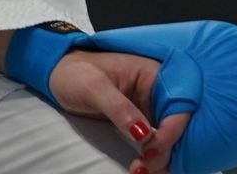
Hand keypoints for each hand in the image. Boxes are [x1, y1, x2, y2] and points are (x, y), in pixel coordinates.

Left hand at [48, 49, 190, 173]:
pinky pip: (157, 143)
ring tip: (139, 170)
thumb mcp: (92, 87)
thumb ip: (118, 108)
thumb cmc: (74, 73)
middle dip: (165, 149)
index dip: (171, 131)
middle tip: (143, 165)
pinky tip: (142, 168)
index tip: (150, 150)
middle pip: (177, 126)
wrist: (58, 77)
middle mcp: (158, 92)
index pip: (178, 106)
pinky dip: (154, 158)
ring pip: (169, 138)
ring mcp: (152, 108)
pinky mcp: (143, 123)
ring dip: (160, 158)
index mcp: (152, 75)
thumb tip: (144, 134)